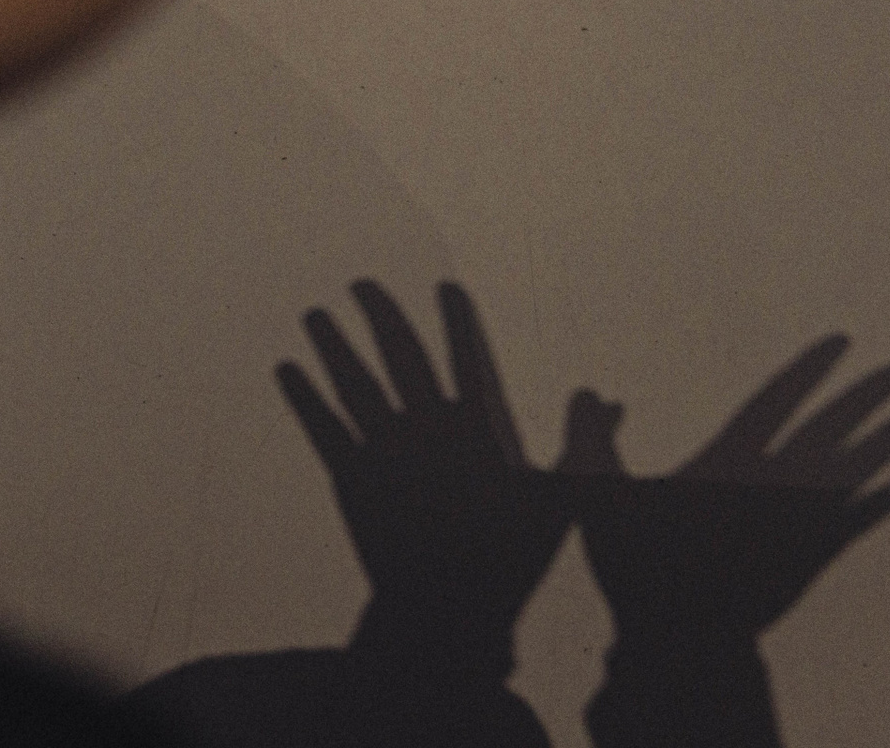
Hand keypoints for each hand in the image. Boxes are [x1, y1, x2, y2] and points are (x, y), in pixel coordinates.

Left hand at [277, 280, 568, 665]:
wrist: (446, 605)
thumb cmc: (507, 557)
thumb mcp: (558, 500)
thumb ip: (579, 444)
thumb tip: (602, 402)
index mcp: (472, 428)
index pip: (464, 357)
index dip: (456, 321)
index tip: (444, 286)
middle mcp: (424, 426)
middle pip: (398, 355)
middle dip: (380, 315)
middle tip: (359, 283)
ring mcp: (383, 450)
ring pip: (353, 382)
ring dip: (333, 345)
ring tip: (313, 314)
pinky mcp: (350, 477)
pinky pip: (322, 426)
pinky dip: (303, 396)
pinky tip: (287, 369)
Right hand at [562, 334, 889, 648]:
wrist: (683, 640)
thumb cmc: (638, 566)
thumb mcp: (598, 494)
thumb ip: (591, 437)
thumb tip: (589, 391)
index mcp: (729, 461)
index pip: (778, 400)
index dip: (810, 369)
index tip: (842, 342)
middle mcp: (776, 484)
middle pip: (834, 427)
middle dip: (872, 393)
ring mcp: (801, 523)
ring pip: (857, 469)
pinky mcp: (813, 559)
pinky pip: (860, 522)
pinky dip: (887, 500)